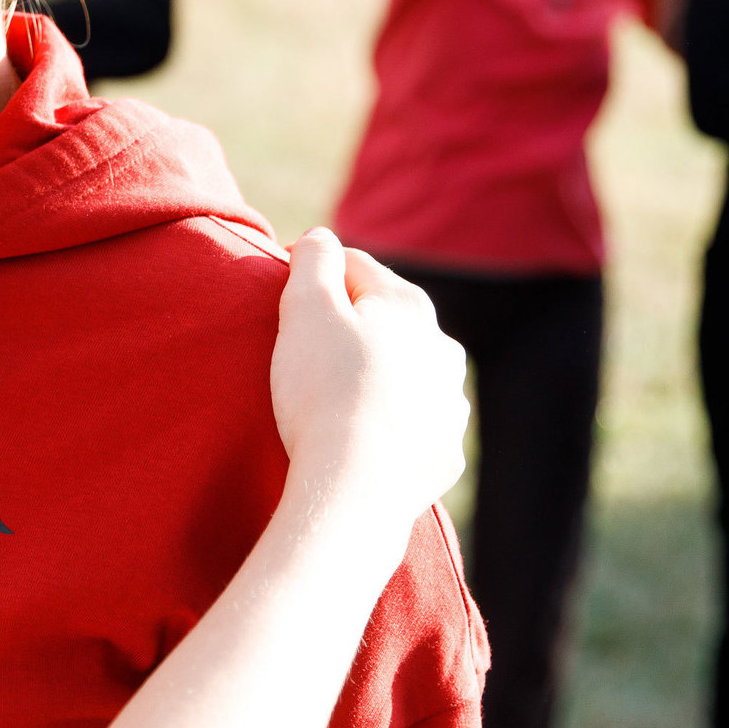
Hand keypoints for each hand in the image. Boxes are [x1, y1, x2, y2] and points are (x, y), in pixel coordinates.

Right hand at [269, 230, 467, 539]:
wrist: (354, 489)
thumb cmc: (325, 392)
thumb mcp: (306, 310)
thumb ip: (314, 261)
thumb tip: (321, 238)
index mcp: (409, 307)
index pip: (354, 266)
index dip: (311, 274)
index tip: (280, 298)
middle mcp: (442, 349)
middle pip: (385, 319)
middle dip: (348, 326)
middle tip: (302, 352)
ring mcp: (448, 404)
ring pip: (406, 372)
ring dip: (376, 374)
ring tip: (334, 397)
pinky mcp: (444, 453)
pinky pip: (413, 425)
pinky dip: (390, 424)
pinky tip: (361, 437)